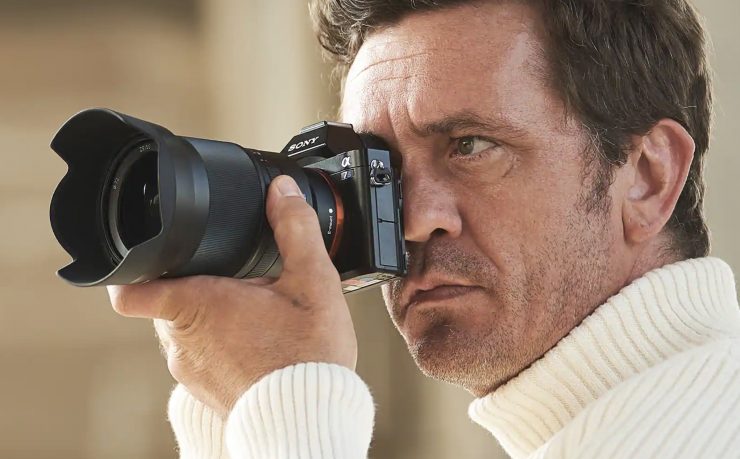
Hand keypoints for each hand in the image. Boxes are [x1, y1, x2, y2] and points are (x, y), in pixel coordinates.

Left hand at [107, 175, 355, 417]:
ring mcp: (189, 371)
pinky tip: (255, 346)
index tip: (147, 257)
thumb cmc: (306, 356)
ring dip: (208, 318)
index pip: (132, 286)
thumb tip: (282, 191)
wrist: (309, 418)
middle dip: (196, 286)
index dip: (134, 267)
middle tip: (237, 284)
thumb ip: (295, 229)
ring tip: (252, 317)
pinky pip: (199, 358)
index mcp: (198, 304)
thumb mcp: (312, 281)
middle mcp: (183, 342)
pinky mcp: (202, 393)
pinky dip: (219, 347)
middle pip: (167, 300)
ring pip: (183, 330)